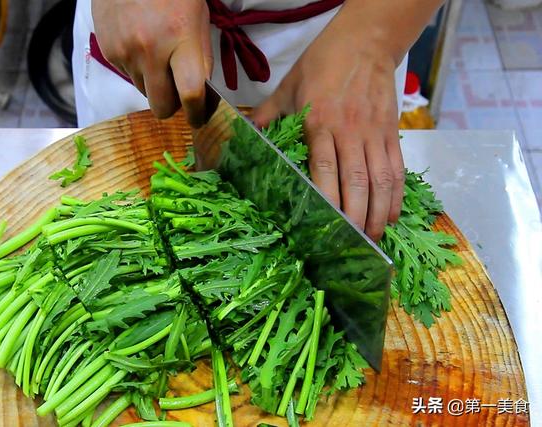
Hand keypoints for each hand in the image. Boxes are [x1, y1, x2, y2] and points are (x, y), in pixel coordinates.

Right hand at [92, 0, 212, 126]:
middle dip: (172, 106)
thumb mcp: (198, 19)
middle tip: (179, 93)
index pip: (191, 93)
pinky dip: (138, 68)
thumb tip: (201, 94)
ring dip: (154, 84)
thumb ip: (200, 58)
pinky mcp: (109, 51)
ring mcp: (126, 52)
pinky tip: (141, 43)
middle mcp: (151, 49)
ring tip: (158, 55)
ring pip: (144, 92)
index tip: (199, 119)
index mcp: (180, 37)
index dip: (197, 113)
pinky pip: (128, 75)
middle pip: (162, 105)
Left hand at [253, 24, 404, 241]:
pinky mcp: (392, 132)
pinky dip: (396, 195)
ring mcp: (374, 133)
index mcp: (319, 122)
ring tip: (371, 238)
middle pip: (357, 182)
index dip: (327, 201)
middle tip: (350, 244)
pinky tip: (390, 215)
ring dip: (378, 212)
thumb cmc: (321, 63)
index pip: (325, 169)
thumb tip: (243, 139)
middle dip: (355, 217)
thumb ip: (266, 116)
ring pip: (381, 180)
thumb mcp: (286, 87)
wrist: (365, 40)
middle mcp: (350, 131)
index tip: (324, 227)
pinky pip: (397, 169)